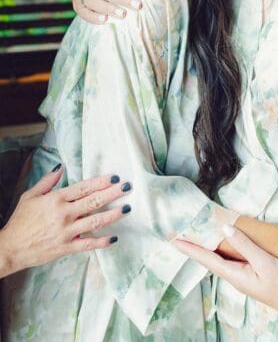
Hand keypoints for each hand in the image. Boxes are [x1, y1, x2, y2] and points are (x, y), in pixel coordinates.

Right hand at [0, 165, 131, 277]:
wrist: (9, 248)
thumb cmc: (20, 221)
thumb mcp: (29, 197)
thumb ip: (47, 181)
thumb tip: (61, 167)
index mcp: (56, 200)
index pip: (84, 188)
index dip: (101, 182)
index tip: (115, 177)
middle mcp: (64, 214)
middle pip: (94, 201)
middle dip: (113, 193)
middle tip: (128, 187)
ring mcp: (66, 231)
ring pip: (95, 221)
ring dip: (113, 215)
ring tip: (127, 208)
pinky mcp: (66, 247)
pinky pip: (88, 244)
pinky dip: (101, 241)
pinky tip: (114, 238)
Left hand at [175, 224, 277, 319]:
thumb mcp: (265, 262)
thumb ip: (245, 246)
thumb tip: (226, 228)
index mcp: (235, 275)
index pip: (207, 259)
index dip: (190, 249)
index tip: (174, 239)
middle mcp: (236, 277)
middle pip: (209, 260)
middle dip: (195, 248)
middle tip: (180, 235)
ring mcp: (244, 277)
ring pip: (219, 260)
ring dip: (207, 249)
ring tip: (196, 238)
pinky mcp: (252, 274)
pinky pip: (231, 260)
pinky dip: (222, 250)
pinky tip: (223, 245)